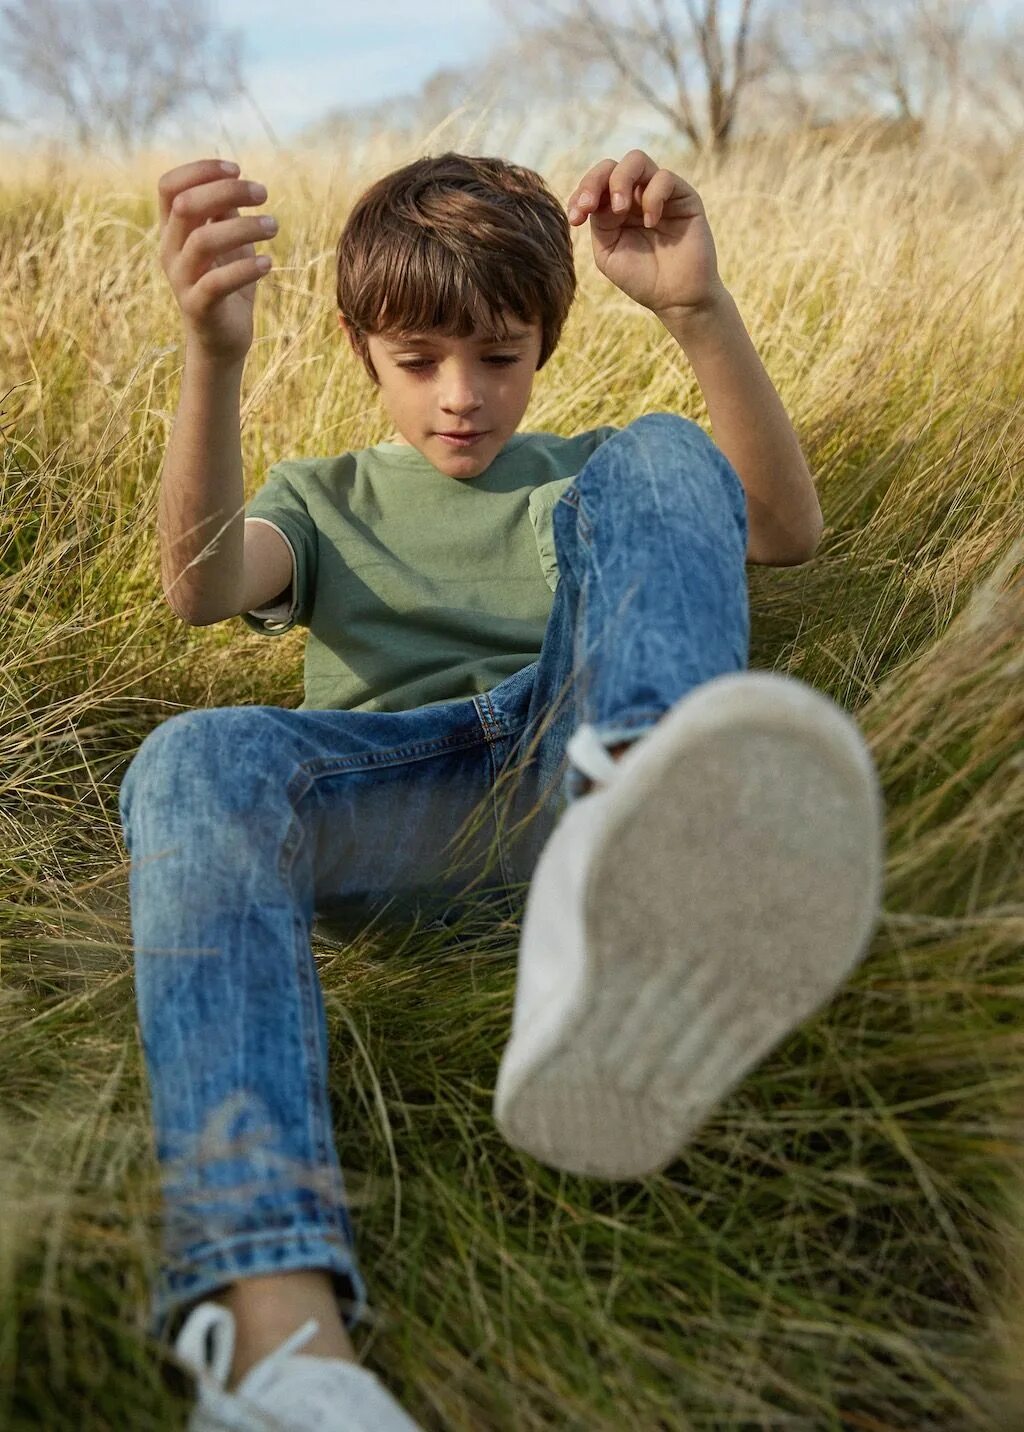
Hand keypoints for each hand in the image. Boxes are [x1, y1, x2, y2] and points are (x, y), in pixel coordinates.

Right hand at [157, 158, 276, 362]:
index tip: (237, 169)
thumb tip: (235, 179)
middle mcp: (170, 251)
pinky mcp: (198, 306)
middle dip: (227, 191)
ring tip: (274, 226)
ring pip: (203, 240)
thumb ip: (225, 213)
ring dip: (244, 227)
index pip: (169, 186)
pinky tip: (268, 264)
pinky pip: (217, 282)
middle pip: (186, 205)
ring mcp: (181, 279)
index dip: (200, 170)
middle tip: (263, 194)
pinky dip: (246, 268)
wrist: (221, 341)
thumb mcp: (228, 242)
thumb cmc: (228, 284)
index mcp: (172, 230)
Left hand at [567, 150, 724, 321]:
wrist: (677, 298)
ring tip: (619, 209)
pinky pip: (663, 178)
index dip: (581, 193)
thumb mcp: (608, 252)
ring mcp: (659, 193)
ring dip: (620, 181)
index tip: (576, 218)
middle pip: (610, 166)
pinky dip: (652, 197)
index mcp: (614, 209)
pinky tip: (651, 222)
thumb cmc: (642, 279)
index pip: (594, 185)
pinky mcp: (683, 195)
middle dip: (593, 182)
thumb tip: (597, 198)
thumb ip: (599, 223)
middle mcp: (636, 196)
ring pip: (636, 160)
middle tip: (590, 207)